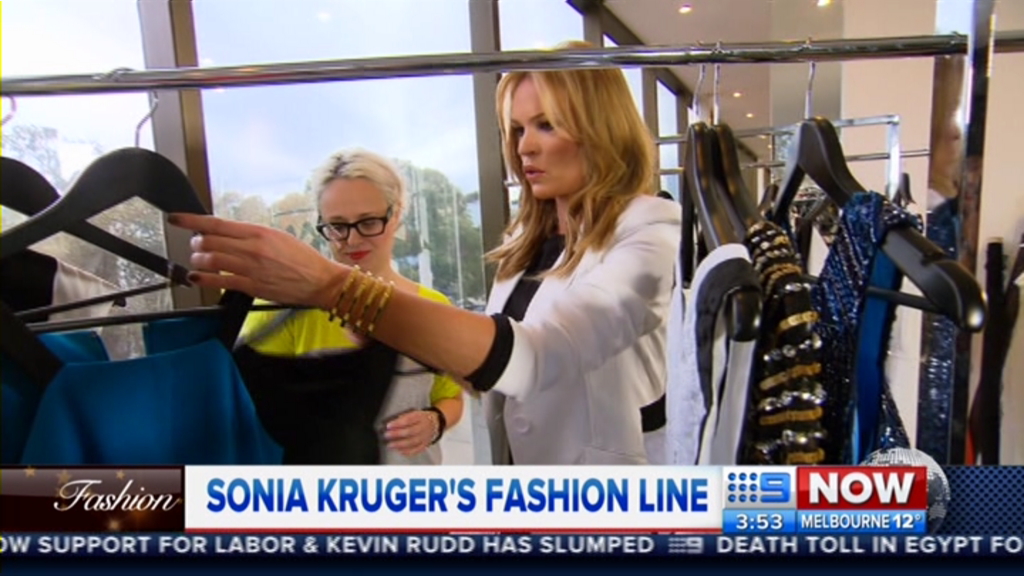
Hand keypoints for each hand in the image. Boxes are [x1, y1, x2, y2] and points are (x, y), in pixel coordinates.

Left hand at [167, 213, 344, 308]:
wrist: (320, 281)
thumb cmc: (303, 259)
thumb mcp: (277, 236)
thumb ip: (251, 235)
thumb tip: (227, 233)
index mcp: (258, 232)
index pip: (216, 223)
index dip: (191, 220)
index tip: (177, 218)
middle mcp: (252, 248)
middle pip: (208, 241)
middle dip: (196, 242)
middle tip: (196, 244)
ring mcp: (251, 268)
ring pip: (211, 260)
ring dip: (198, 259)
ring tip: (198, 259)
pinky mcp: (252, 286)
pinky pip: (220, 282)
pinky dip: (203, 278)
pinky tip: (196, 276)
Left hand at [383, 410, 439, 456]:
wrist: (435, 422)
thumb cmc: (420, 418)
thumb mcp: (413, 413)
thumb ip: (404, 417)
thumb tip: (392, 424)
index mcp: (420, 417)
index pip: (409, 419)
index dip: (398, 423)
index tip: (388, 425)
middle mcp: (424, 427)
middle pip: (410, 431)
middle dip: (397, 434)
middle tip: (387, 435)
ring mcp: (425, 437)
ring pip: (413, 442)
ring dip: (400, 444)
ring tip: (390, 445)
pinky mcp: (425, 444)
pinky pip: (417, 449)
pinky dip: (408, 451)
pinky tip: (399, 451)